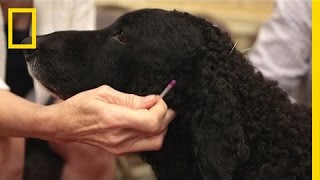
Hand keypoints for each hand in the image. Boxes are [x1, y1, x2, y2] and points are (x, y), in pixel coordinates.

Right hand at [44, 85, 174, 154]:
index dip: (161, 109)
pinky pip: (146, 145)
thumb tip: (152, 100)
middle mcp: (118, 137)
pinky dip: (152, 133)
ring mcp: (120, 147)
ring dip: (161, 126)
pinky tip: (145, 121)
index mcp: (114, 119)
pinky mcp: (120, 151)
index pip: (151, 121)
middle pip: (157, 132)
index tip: (159, 99)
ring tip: (154, 112)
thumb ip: (132, 99)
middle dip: (165, 115)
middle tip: (160, 104)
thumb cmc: (80, 106)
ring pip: (155, 141)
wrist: (64, 125)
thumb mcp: (105, 93)